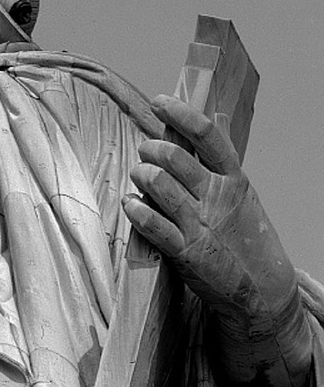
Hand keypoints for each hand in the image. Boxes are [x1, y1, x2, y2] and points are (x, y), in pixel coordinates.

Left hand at [125, 94, 310, 383]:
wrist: (265, 294)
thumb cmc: (249, 237)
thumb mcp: (243, 193)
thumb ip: (222, 158)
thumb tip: (215, 116)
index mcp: (233, 180)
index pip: (206, 136)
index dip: (180, 114)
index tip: (159, 102)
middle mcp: (217, 198)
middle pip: (172, 157)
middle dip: (150, 148)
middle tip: (146, 152)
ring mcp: (200, 225)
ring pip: (157, 183)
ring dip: (140, 174)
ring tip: (139, 176)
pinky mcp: (185, 253)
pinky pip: (150, 222)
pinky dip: (135, 208)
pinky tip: (131, 203)